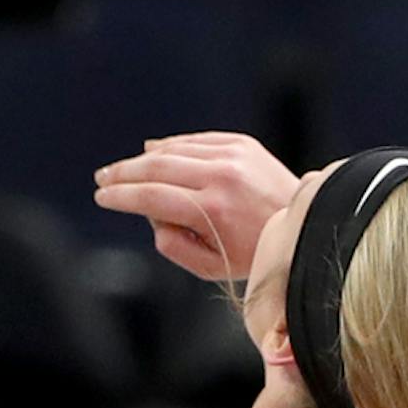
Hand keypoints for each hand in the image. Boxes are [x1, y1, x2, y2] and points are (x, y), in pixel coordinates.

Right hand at [94, 131, 297, 283]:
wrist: (306, 224)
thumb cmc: (257, 252)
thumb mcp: (211, 267)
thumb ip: (172, 245)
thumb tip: (151, 216)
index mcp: (213, 209)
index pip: (152, 196)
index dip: (121, 195)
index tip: (102, 196)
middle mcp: (222, 175)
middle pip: (156, 167)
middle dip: (123, 172)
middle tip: (103, 178)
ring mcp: (233, 154)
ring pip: (173, 149)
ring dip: (143, 158)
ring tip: (122, 168)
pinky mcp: (242, 143)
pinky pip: (195, 140)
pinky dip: (171, 145)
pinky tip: (153, 151)